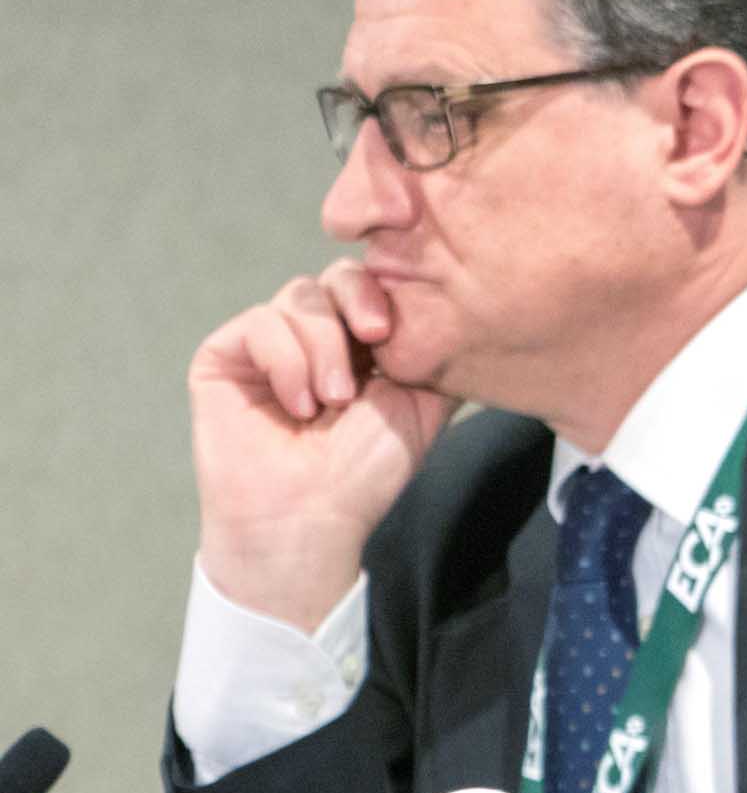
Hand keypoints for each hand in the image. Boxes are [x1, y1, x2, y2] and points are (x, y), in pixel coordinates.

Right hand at [190, 260, 456, 629]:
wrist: (309, 517)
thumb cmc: (365, 471)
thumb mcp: (424, 406)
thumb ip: (443, 357)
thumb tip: (476, 318)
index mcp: (361, 343)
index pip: (378, 283)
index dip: (390, 292)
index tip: (396, 332)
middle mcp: (315, 335)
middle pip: (339, 274)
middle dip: (360, 300)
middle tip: (376, 338)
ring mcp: (268, 342)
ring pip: (301, 295)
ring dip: (326, 347)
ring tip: (333, 402)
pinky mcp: (224, 354)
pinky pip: (261, 322)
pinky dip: (288, 361)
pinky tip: (300, 406)